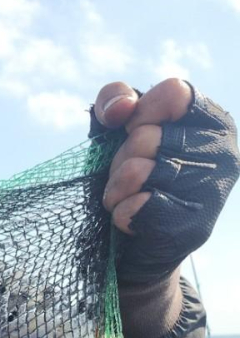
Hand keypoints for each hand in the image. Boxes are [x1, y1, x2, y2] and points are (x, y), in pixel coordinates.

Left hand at [90, 79, 239, 280]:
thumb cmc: (130, 178)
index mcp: (213, 122)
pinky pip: (137, 207)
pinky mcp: (193, 228)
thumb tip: (121, 108)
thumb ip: (114, 100)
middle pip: (147, 136)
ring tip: (125, 197)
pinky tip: (130, 220)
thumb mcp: (118, 130)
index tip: (133, 131)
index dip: (141, 112)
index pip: (175, 93)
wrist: (132, 244)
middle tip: (128, 176)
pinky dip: (121, 213)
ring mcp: (212, 191)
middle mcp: (224, 153)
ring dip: (117, 187)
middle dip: (121, 157)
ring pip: (139, 172)